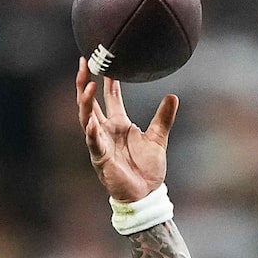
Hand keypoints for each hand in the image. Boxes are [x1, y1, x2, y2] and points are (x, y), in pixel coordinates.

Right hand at [75, 57, 177, 203]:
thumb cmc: (149, 169)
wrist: (147, 194)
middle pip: (90, 103)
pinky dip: (91, 131)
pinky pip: (93, 142)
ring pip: (87, 118)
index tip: (107, 63)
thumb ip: (164, 118)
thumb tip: (172, 96)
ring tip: (87, 85)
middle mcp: (106, 131)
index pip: (110, 98)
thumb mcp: (158, 138)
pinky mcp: (101, 158)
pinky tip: (90, 120)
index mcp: (119, 125)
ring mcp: (101, 143)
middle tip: (85, 63)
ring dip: (85, 102)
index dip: (108, 81)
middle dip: (85, 83)